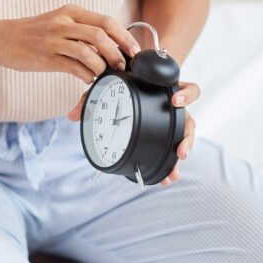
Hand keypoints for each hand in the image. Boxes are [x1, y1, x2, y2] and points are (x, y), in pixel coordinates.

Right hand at [0, 5, 140, 83]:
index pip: (106, 21)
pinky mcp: (46, 57)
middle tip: (122, 65)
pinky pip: (73, 67)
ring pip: (88, 52)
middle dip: (117, 52)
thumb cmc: (34, 33)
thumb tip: (109, 46)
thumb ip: (82, 30)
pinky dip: (86, 75)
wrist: (3, 38)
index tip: (134, 50)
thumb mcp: (59, 22)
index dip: (124, 36)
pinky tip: (87, 78)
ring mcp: (54, 40)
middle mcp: (63, 22)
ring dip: (101, 66)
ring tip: (103, 73)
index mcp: (71, 11)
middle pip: (101, 35)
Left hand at [67, 81, 199, 186]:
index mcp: (166, 89)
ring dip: (180, 157)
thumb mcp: (106, 88)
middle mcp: (173, 107)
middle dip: (187, 139)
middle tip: (181, 153)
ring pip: (185, 139)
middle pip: (190, 121)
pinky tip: (167, 177)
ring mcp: (172, 122)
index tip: (175, 102)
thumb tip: (72, 116)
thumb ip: (90, 98)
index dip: (186, 95)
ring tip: (174, 174)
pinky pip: (173, 149)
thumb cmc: (122, 84)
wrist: (128, 84)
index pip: (188, 89)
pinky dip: (170, 164)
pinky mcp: (167, 134)